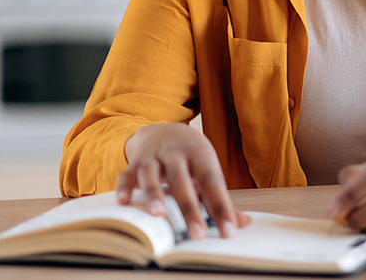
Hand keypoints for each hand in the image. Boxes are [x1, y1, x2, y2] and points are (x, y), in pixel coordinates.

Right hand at [117, 122, 251, 238]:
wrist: (165, 130)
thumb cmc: (191, 158)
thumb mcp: (207, 169)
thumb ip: (220, 197)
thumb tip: (242, 223)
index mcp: (200, 155)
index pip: (213, 181)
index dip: (221, 206)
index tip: (229, 231)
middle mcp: (176, 153)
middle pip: (182, 180)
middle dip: (190, 208)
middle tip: (198, 235)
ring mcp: (153, 157)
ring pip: (152, 174)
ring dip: (154, 193)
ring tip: (158, 214)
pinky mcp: (134, 163)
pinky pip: (126, 174)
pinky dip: (124, 188)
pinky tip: (124, 203)